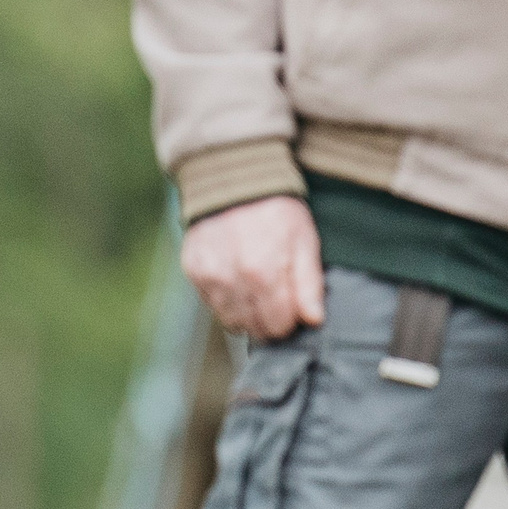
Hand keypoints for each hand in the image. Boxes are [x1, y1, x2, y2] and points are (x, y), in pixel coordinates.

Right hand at [181, 194, 323, 340]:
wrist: (233, 180)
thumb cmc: (277, 210)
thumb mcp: (305, 241)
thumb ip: (310, 284)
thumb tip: (313, 320)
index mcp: (264, 274)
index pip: (278, 325)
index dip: (291, 321)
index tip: (295, 309)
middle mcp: (232, 280)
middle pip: (254, 328)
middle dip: (269, 321)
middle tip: (278, 301)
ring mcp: (209, 277)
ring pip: (231, 321)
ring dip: (247, 314)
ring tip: (258, 292)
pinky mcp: (193, 272)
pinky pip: (212, 303)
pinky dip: (227, 299)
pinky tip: (237, 280)